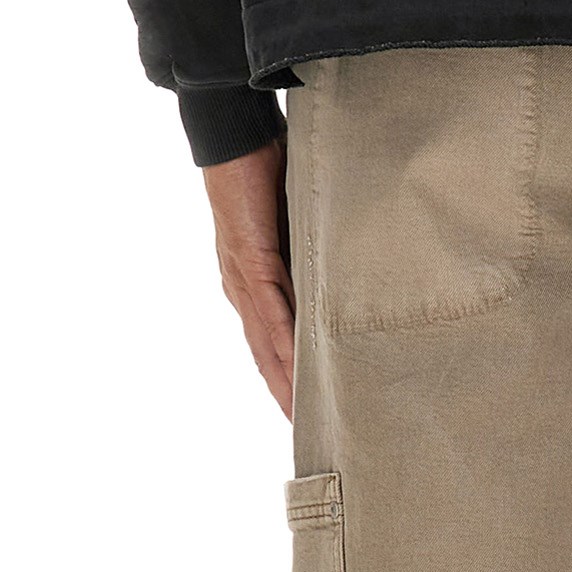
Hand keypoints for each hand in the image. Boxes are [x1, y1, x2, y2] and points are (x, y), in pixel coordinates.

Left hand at [203, 136, 295, 418]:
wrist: (234, 139)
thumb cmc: (263, 169)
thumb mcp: (292, 217)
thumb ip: (307, 244)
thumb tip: (338, 261)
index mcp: (250, 279)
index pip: (266, 338)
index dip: (281, 375)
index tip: (301, 410)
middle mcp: (241, 287)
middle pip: (262, 353)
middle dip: (282, 392)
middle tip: (304, 431)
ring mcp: (243, 276)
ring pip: (264, 341)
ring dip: (281, 379)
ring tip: (301, 414)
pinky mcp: (250, 259)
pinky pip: (269, 308)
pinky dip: (281, 340)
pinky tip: (294, 364)